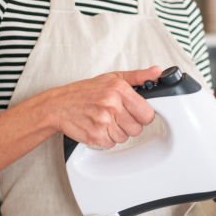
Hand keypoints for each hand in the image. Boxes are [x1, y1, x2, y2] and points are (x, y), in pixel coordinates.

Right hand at [42, 66, 161, 148]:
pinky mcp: (95, 136)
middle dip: (129, 124)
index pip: (147, 113)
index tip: (135, 112)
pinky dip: (106, 139)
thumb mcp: (112, 78)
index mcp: (119, 89)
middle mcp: (111, 105)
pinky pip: (112, 144)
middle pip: (137, 129)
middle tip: (116, 116)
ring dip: (117, 132)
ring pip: (125, 138)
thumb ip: (138, 76)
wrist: (58, 105)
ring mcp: (103, 121)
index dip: (142, 115)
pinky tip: (98, 127)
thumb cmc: (84, 92)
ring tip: (105, 120)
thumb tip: (157, 72)